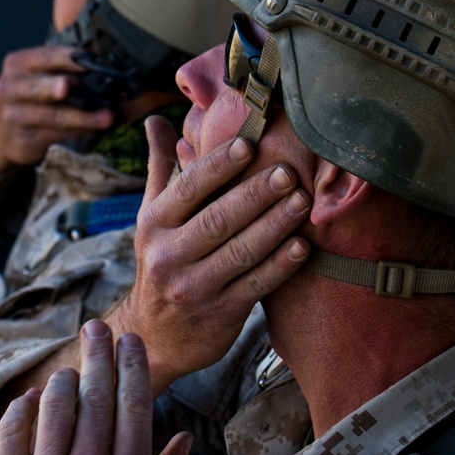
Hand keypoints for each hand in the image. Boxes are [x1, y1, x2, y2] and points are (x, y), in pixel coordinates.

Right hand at [0, 44, 114, 175]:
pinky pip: (56, 134)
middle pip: (38, 87)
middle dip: (57, 86)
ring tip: (107, 116)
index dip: (68, 57)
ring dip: (83, 116)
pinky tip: (97, 128)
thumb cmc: (30, 98)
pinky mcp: (24, 141)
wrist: (2, 135)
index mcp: (17, 64)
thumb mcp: (40, 74)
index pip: (44, 56)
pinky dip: (80, 130)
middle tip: (75, 85)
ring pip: (52, 116)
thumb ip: (65, 63)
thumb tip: (103, 53)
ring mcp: (13, 117)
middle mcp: (9, 88)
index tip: (91, 58)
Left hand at [0, 319, 191, 454]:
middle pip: (96, 395)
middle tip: (96, 328)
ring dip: (63, 379)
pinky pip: (12, 429)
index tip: (129, 342)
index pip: (134, 406)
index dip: (132, 366)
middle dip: (98, 353)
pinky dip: (22, 407)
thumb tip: (184, 439)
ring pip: (55, 404)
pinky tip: (32, 399)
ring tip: (69, 371)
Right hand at [114, 116, 310, 391]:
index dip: (218, 166)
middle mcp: (167, 255)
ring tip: (303, 200)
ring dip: (274, 225)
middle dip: (255, 194)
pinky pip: (256, 285)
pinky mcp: (220, 314)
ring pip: (240, 251)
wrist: (153, 335)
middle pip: (217, 219)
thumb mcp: (150, 217)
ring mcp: (193, 287)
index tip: (248, 144)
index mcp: (153, 224)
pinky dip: (281, 265)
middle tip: (288, 171)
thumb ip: (160, 169)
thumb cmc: (160, 261)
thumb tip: (156, 119)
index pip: (187, 189)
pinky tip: (302, 246)